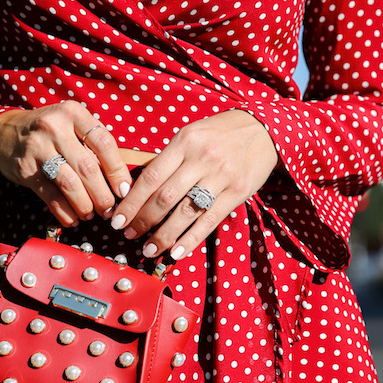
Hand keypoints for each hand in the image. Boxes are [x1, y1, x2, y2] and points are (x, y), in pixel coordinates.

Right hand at [0, 103, 131, 227]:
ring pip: (69, 184)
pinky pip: (50, 195)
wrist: (4, 132)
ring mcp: (37, 147)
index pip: (103, 143)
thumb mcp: (71, 126)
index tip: (124, 190)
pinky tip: (73, 218)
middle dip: (102, 194)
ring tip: (91, 215)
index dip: (117, 170)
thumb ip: (93, 146)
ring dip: (84, 205)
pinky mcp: (25, 168)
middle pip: (87, 168)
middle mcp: (54, 127)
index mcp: (72, 113)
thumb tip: (120, 182)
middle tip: (109, 210)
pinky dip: (64, 211)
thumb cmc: (49, 132)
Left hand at [109, 110, 278, 258]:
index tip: (118, 219)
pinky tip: (176, 252)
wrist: (264, 129)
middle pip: (165, 197)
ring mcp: (221, 176)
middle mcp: (201, 159)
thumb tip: (137, 190)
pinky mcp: (238, 192)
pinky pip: (210, 220)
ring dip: (164, 235)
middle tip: (129, 235)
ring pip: (186, 212)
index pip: (151, 177)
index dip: (131, 202)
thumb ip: (169, 159)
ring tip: (149, 250)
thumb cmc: (219, 134)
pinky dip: (191, 239)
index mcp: (184, 142)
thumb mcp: (191, 135)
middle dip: (143, 221)